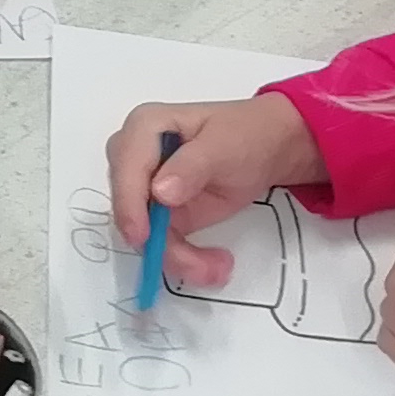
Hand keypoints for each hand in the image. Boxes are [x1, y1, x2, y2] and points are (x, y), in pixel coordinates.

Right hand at [107, 95, 324, 289]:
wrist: (269, 148)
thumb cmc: (246, 135)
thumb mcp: (224, 145)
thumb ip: (192, 166)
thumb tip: (159, 192)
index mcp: (144, 128)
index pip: (125, 170)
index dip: (130, 205)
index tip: (144, 236)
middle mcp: (136, 160)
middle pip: (130, 208)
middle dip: (159, 241)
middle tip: (198, 263)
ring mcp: (147, 189)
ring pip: (144, 235)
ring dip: (178, 258)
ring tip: (217, 267)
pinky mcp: (161, 215)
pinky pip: (161, 245)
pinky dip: (186, 260)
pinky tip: (214, 263)